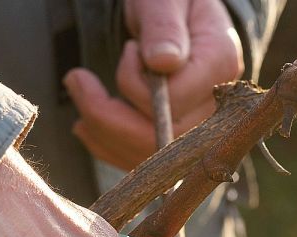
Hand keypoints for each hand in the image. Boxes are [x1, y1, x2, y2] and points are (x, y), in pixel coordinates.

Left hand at [64, 0, 244, 169]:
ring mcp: (200, 128)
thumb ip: (163, 26)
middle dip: (107, 115)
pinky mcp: (179, 141)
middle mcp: (217, 105)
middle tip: (76, 79)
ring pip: (145, 155)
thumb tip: (163, 63)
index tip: (129, 51)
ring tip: (79, 92)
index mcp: (220, 64)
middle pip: (159, 138)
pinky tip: (87, 122)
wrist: (181, 17)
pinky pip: (140, 160)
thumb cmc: (171, 2)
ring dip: (101, 130)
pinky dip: (106, 145)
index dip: (137, 84)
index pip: (174, 101)